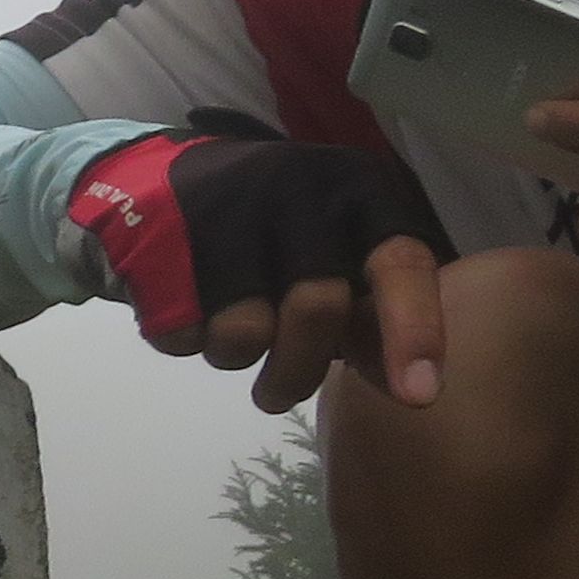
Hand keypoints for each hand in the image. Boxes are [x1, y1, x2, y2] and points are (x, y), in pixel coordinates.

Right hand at [67, 117, 452, 413]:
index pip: (400, 261)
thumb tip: (412, 388)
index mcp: (357, 190)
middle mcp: (298, 190)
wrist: (158, 180)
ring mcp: (226, 210)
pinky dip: (186, 338)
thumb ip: (372, 316)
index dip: (414, 331)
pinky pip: (184, 335)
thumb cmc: (275, 233)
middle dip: (300, 370)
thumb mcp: (338, 257)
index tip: (419, 397)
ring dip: (236, 357)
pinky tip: (184, 302)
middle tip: (280, 394)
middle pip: (317, 308)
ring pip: (245, 334)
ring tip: (228, 331)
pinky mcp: (160, 240)